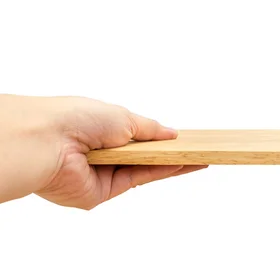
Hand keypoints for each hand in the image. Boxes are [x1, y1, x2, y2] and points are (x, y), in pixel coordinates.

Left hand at [0, 94, 205, 209]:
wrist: (49, 140)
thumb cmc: (78, 118)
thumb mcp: (123, 117)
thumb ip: (150, 129)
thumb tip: (172, 133)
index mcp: (103, 131)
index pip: (139, 138)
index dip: (162, 139)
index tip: (185, 138)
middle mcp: (104, 154)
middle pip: (146, 157)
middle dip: (172, 153)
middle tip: (199, 150)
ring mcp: (104, 174)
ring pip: (146, 170)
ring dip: (173, 163)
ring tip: (201, 156)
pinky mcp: (103, 192)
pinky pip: (138, 180)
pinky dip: (161, 172)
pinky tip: (182, 164)